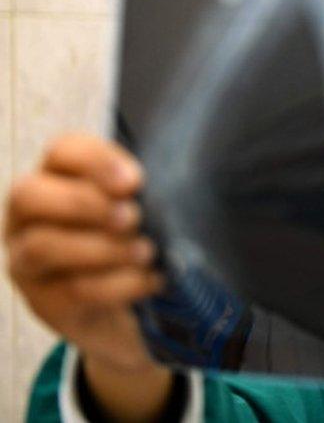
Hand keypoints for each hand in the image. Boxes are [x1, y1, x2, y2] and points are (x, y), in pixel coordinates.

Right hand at [4, 133, 162, 371]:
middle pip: (29, 195)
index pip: (61, 152)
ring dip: (103, 248)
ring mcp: (27, 263)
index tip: (135, 181)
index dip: (95, 160)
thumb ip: (141, 192)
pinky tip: (152, 281)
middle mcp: (28, 219)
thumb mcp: (144, 211)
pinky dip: (120, 284)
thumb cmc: (137, 245)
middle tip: (132, 216)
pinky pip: (73, 290)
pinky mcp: (44, 303)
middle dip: (85, 203)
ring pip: (43, 246)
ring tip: (147, 251)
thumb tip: (154, 184)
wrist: (133, 313)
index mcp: (56, 181)